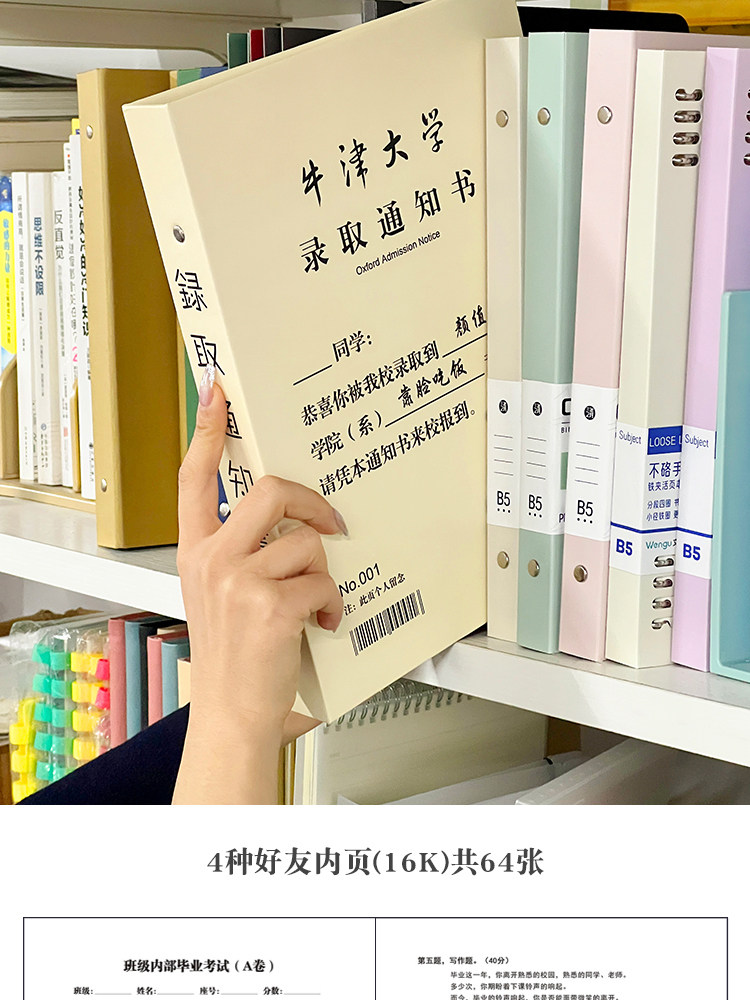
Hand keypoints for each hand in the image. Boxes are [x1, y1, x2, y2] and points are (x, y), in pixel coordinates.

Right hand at [173, 367, 345, 802]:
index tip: (217, 393)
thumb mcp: (218, 596)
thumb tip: (291, 526)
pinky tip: (323, 622)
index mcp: (196, 553)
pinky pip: (323, 582)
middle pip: (272, 491)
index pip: (195, 478)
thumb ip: (240, 555)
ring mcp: (238, 581)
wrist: (231, 713)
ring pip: (308, 543)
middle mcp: (212, 559)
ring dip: (324, 575)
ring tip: (317, 602)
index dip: (209, 431)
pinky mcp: (270, 605)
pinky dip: (333, 604)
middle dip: (313, 502)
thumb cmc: (232, 657)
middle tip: (331, 521)